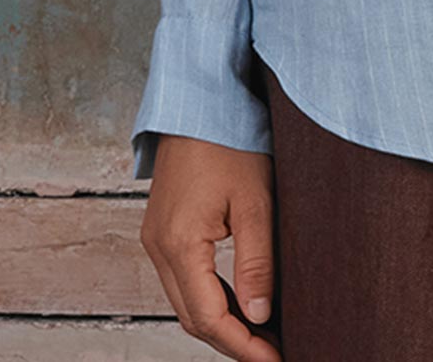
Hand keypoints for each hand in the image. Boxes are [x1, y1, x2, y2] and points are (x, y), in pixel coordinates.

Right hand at [140, 134, 281, 356]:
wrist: (201, 97)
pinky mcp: (162, 229)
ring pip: (186, 303)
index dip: (243, 346)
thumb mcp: (255, 200)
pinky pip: (183, 280)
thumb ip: (257, 261)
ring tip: (263, 337)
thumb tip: (259, 317)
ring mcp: (156, 238)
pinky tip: (240, 304)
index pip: (209, 318)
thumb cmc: (231, 139)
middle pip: (193, 318)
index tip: (276, 360)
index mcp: (178, 243)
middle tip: (275, 354)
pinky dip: (211, 299)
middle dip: (233, 342)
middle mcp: (158, 247)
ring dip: (221, 324)